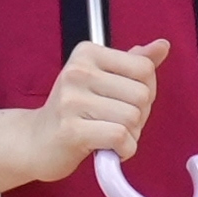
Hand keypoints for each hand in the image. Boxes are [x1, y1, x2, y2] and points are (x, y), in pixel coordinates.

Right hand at [20, 37, 169, 181]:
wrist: (34, 141)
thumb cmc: (74, 110)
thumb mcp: (102, 78)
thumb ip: (133, 63)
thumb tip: (163, 46)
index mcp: (87, 52)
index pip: (144, 68)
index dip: (147, 91)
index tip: (127, 102)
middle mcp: (78, 71)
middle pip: (142, 95)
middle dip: (139, 116)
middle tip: (117, 123)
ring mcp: (72, 100)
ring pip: (133, 118)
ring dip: (131, 136)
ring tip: (110, 136)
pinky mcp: (71, 130)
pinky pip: (120, 138)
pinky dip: (124, 150)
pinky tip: (109, 150)